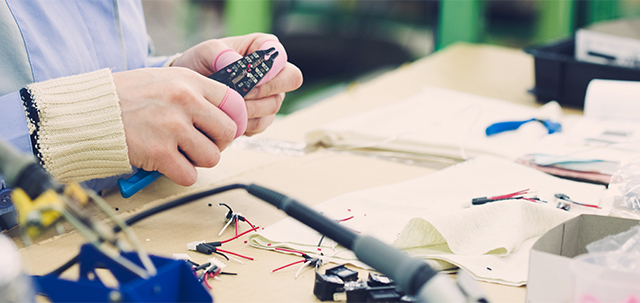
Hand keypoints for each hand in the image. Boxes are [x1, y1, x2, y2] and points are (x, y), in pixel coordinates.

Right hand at [113, 67, 237, 185]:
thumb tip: (224, 114)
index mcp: (188, 80)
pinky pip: (189, 175)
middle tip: (200, 144)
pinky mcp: (160, 153)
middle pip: (227, 132)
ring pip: (212, 157)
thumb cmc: (125, 97)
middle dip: (217, 143)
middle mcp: (184, 101)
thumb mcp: (164, 80)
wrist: (89, 112)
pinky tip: (167, 164)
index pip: (233, 101)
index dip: (232, 119)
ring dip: (198, 160)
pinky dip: (181, 174)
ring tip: (181, 153)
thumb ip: (193, 93)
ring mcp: (172, 127)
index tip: (222, 129)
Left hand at [172, 33, 302, 135]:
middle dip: (263, 89)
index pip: (281, 56)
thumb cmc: (200, 64)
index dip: (268, 68)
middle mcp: (274, 72)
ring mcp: (271, 95)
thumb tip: (239, 67)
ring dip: (249, 108)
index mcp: (264, 48)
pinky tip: (228, 116)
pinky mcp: (263, 117)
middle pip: (290, 80)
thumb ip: (222, 54)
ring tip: (226, 104)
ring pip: (274, 105)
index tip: (246, 74)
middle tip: (239, 93)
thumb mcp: (206, 52)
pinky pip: (262, 124)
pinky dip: (245, 122)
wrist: (189, 90)